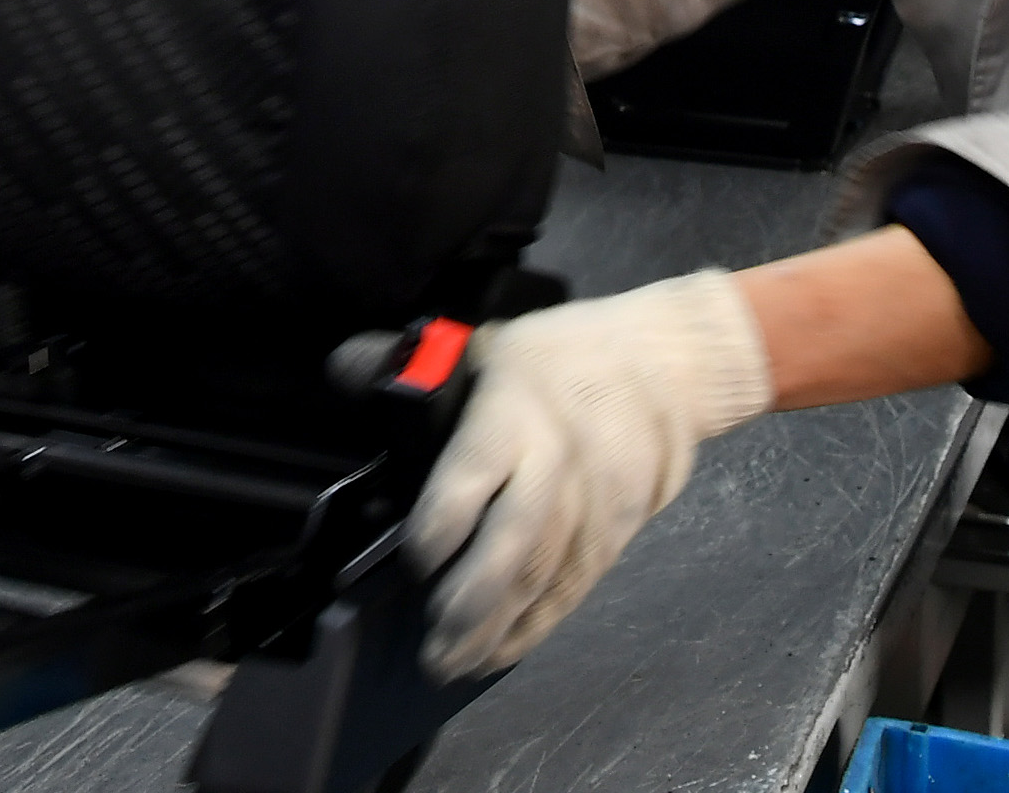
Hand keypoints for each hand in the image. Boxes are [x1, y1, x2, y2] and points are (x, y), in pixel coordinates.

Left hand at [403, 270, 775, 679]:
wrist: (665, 366)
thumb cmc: (564, 354)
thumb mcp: (492, 344)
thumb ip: (426, 371)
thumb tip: (342, 369)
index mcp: (514, 415)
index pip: (469, 482)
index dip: (437, 532)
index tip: (416, 563)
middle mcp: (554, 467)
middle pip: (510, 548)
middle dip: (466, 607)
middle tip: (430, 650)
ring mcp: (590, 507)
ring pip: (540, 581)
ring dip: (495, 631)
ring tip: (452, 665)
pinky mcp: (614, 534)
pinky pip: (570, 590)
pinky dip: (535, 627)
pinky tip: (501, 651)